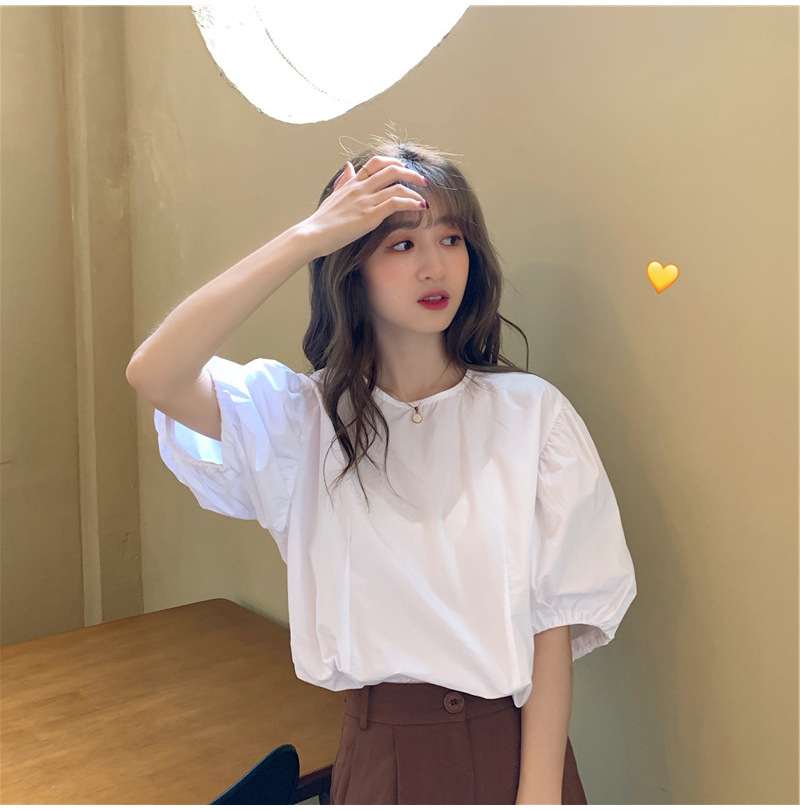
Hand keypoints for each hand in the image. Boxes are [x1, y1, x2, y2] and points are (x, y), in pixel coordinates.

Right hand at [301, 156, 428, 257]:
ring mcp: (366, 201)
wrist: (312, 235)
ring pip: (397, 184)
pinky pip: (396, 202)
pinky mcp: (370, 215)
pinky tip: (421, 206)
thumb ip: (344, 181)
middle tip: (422, 180)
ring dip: (415, 188)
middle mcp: (361, 188)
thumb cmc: (322, 221)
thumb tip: (349, 167)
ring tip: (425, 195)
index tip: (405, 168)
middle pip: (391, 169)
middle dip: (410, 172)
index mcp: (352, 183)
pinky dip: (412, 202)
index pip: (375, 163)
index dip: (393, 162)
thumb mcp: (333, 196)